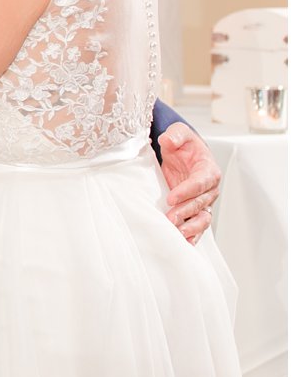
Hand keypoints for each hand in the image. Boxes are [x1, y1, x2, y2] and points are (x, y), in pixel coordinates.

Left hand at [159, 123, 220, 243]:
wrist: (183, 155)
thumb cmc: (183, 145)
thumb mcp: (178, 134)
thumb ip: (175, 135)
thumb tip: (168, 140)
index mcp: (208, 170)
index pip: (200, 183)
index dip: (187, 191)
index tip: (172, 197)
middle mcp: (210, 189)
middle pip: (201, 203)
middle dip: (186, 212)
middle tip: (170, 218)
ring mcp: (204, 202)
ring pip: (202, 218)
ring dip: (190, 226)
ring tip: (176, 233)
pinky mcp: (195, 210)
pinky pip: (198, 226)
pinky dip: (193, 235)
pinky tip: (184, 243)